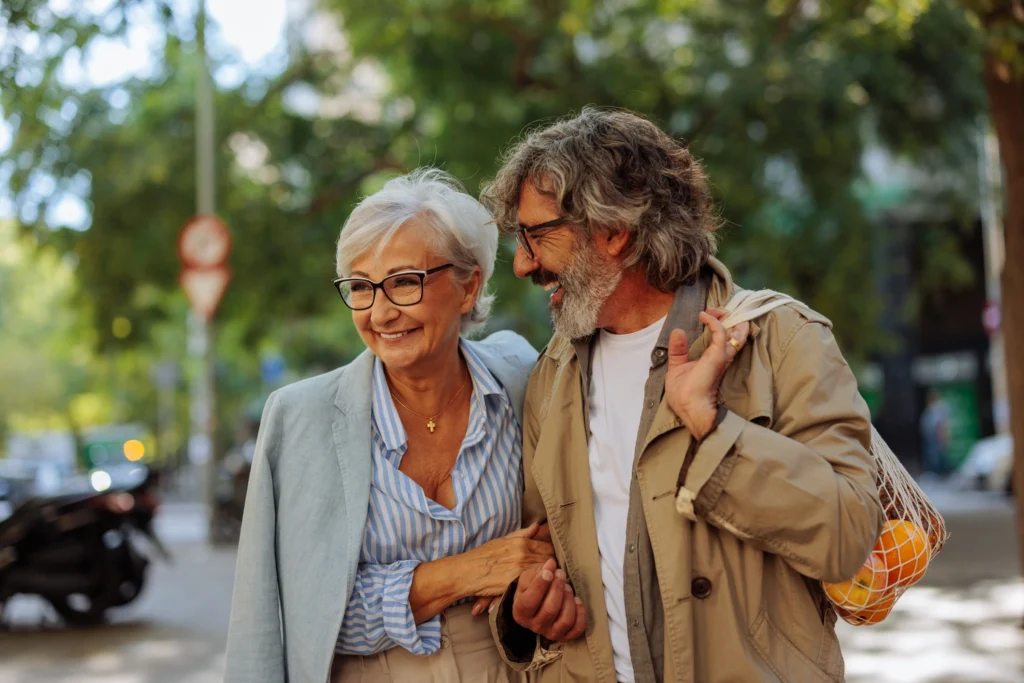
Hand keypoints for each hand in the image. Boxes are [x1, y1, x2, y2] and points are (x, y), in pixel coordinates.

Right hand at [462, 522, 554, 600]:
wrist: (467, 571)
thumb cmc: (483, 555)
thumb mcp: (503, 540)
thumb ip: (522, 533)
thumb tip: (537, 525)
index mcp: (522, 542)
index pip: (549, 548)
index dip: (550, 555)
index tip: (548, 560)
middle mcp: (524, 555)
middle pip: (550, 561)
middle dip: (551, 566)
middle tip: (548, 572)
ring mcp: (521, 570)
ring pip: (545, 574)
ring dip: (546, 577)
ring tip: (544, 581)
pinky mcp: (516, 585)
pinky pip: (535, 585)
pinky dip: (537, 586)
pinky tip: (535, 589)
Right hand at [511, 558, 586, 641]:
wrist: (537, 600)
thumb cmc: (532, 586)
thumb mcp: (529, 576)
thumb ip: (539, 571)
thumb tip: (551, 565)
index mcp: (520, 612)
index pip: (530, 602)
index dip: (541, 586)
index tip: (549, 572)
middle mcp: (534, 626)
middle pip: (550, 610)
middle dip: (558, 588)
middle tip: (560, 574)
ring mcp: (550, 633)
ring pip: (565, 620)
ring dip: (569, 600)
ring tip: (567, 587)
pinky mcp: (564, 636)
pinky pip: (577, 629)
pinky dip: (581, 614)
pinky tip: (577, 601)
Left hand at [665, 308, 749, 439]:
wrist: (688, 407)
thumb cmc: (683, 394)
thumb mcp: (677, 367)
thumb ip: (678, 350)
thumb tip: (678, 331)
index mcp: (714, 360)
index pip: (725, 339)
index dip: (719, 324)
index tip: (706, 315)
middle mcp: (722, 357)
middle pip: (734, 333)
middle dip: (727, 317)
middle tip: (718, 310)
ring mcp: (721, 356)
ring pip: (734, 332)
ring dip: (724, 317)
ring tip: (714, 309)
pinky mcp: (717, 355)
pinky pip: (720, 333)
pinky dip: (713, 322)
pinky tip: (703, 316)